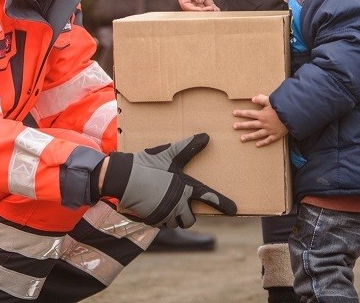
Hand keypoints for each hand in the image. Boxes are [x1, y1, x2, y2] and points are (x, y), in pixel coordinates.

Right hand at [101, 133, 236, 227]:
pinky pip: (161, 223)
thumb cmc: (147, 164)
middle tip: (180, 204)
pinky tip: (153, 204)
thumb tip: (206, 136)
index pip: (209, 197)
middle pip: (190, 219)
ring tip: (164, 203)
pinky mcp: (152, 220)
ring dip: (173, 216)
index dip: (223, 203)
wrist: (123, 177)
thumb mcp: (169, 153)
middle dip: (187, 214)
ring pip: (175, 223)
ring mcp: (165, 214)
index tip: (235, 210)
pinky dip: (160, 217)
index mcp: (185, 188)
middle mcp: (178, 205)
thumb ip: (188, 147)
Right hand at [174, 0, 219, 10]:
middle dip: (201, 11)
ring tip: (214, 11)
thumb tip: (199, 0)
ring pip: (202, 7)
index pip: (185, 4)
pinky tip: (217, 10)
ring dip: (208, 10)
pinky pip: (208, 4)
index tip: (200, 11)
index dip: (192, 9)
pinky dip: (212, 7)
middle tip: (209, 10)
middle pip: (194, 7)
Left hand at [233, 94, 287, 146]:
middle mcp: (264, 123)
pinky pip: (268, 140)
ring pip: (257, 134)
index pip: (249, 114)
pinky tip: (257, 145)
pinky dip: (263, 143)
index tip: (234, 113)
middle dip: (242, 125)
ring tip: (241, 139)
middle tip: (234, 127)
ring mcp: (269, 130)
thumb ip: (262, 99)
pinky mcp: (276, 135)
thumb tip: (253, 98)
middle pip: (251, 125)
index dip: (241, 113)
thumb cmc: (283, 107)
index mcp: (262, 115)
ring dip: (249, 136)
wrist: (293, 116)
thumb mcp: (272, 101)